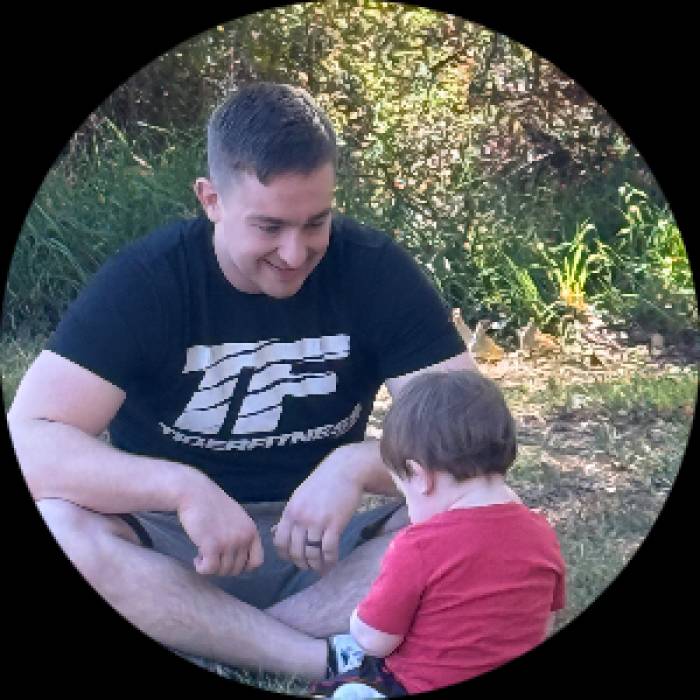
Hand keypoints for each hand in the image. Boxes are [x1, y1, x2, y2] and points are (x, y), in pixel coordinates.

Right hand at [177, 471, 263, 576]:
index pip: (256, 562)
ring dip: (211, 566)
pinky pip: (209, 569)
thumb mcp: (237, 518)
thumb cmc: (213, 504)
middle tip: (212, 556)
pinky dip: (202, 568)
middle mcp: (243, 537)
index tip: (229, 561)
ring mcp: (229, 542)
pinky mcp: (211, 545)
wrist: (195, 492)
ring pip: (222, 571)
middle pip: (237, 569)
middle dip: (223, 567)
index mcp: (251, 531)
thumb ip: (242, 535)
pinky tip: (197, 559)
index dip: (242, 566)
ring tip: (203, 554)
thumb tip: (242, 561)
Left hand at [272, 446, 364, 573]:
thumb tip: (275, 532)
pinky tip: (331, 563)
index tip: (292, 559)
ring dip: (315, 565)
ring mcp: (317, 522)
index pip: (280, 541)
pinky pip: (328, 550)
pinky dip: (329, 560)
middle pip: (295, 551)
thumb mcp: (300, 496)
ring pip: (311, 553)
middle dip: (301, 563)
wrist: (344, 470)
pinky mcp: (334, 524)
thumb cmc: (323, 482)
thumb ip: (290, 515)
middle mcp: (300, 518)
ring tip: (320, 568)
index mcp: (290, 511)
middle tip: (308, 566)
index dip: (285, 555)